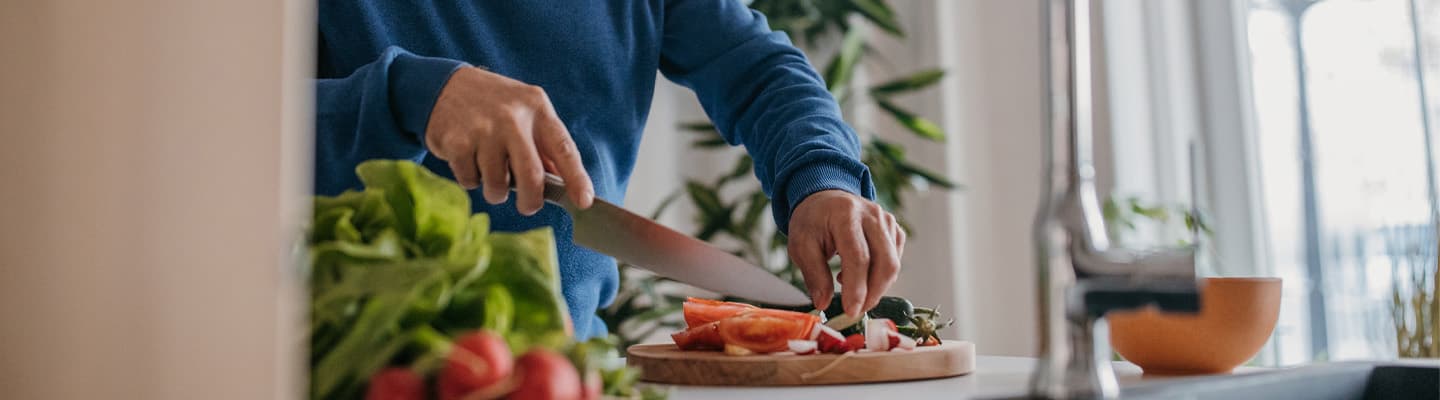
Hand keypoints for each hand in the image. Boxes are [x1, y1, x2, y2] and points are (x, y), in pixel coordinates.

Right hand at [425, 67, 593, 214]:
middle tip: (527, 206)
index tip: (584, 201)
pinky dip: (470, 180)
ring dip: (495, 191)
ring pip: (497, 185)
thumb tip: (564, 185)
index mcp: (537, 108)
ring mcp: (483, 128)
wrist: (445, 85)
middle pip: (532, 175)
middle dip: (531, 201)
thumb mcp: (525, 112)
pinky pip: (470, 181)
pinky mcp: (456, 141)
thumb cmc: (494, 106)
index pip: (564, 148)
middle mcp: (512, 116)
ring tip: (490, 173)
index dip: (577, 178)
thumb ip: (544, 145)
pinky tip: (469, 159)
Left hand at [787, 190, 905, 316]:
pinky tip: (860, 274)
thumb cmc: (812, 221)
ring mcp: (886, 220)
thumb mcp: (801, 246)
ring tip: (851, 289)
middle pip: (885, 262)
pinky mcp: (894, 229)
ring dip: (877, 287)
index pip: (859, 258)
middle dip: (872, 293)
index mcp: (845, 214)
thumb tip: (824, 303)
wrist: (824, 198)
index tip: (850, 311)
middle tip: (855, 310)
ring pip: (893, 264)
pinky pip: (895, 260)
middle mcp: (872, 214)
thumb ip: (814, 275)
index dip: (857, 289)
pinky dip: (881, 276)